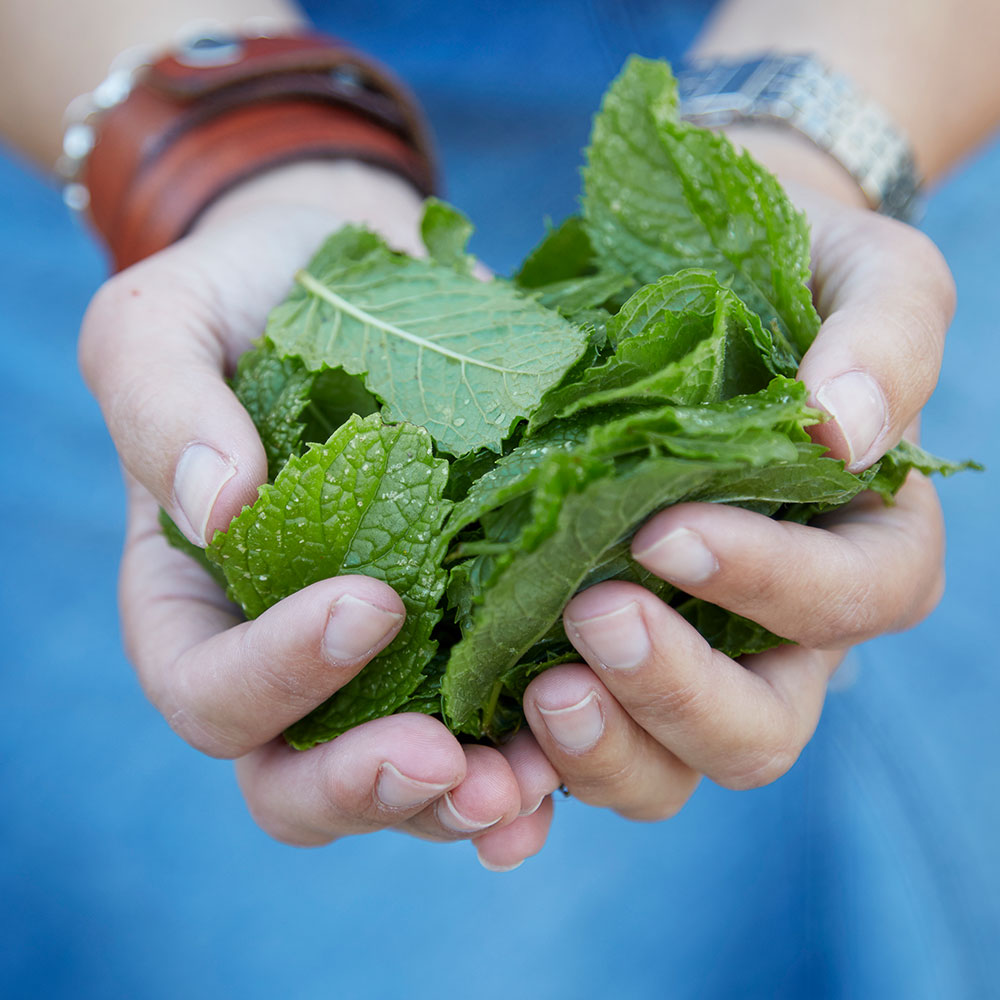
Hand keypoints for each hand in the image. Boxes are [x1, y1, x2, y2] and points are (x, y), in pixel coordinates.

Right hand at [79, 161, 559, 866]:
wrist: (364, 271)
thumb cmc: (253, 294)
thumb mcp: (167, 322)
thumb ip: (160, 405)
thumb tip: (214, 505)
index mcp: (198, 606)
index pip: (210, 694)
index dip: (277, 679)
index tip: (369, 604)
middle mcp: (290, 657)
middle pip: (301, 782)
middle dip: (371, 788)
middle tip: (446, 766)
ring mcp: (391, 656)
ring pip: (412, 781)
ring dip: (470, 802)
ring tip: (530, 785)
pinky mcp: (478, 628)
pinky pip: (502, 725)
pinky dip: (541, 759)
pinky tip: (582, 755)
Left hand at [517, 184, 953, 817]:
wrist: (685, 278)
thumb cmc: (790, 270)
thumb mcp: (864, 272)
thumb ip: (885, 339)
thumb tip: (848, 433)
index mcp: (859, 547)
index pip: (855, 601)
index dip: (774, 584)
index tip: (668, 530)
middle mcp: (774, 629)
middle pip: (759, 727)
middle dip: (680, 694)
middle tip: (595, 618)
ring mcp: (676, 655)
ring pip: (665, 767)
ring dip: (602, 755)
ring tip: (534, 697)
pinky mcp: (587, 658)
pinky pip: (568, 748)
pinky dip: (529, 782)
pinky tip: (479, 781)